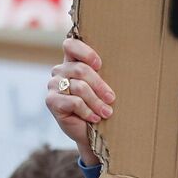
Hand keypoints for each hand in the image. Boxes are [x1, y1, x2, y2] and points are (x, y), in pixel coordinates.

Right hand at [45, 38, 114, 165]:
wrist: (92, 132)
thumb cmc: (101, 105)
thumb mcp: (103, 88)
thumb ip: (104, 74)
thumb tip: (125, 64)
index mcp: (72, 62)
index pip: (71, 45)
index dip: (85, 52)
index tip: (99, 65)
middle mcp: (60, 71)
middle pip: (81, 69)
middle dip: (100, 85)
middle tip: (112, 99)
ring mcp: (54, 85)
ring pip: (80, 87)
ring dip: (97, 102)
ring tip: (107, 112)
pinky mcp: (52, 101)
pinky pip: (74, 102)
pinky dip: (88, 111)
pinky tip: (95, 118)